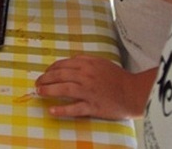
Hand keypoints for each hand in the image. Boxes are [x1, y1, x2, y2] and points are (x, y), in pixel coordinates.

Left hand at [35, 56, 153, 119]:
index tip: (45, 74)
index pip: (62, 64)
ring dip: (49, 90)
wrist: (134, 92)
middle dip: (45, 79)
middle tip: (37, 84)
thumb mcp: (101, 62)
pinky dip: (62, 109)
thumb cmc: (118, 77)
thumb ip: (85, 60)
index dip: (50, 69)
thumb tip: (70, 60)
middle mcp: (86, 76)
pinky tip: (52, 110)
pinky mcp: (93, 106)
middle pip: (60, 75)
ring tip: (39, 92)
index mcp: (87, 64)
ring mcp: (89, 91)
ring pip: (64, 89)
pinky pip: (75, 108)